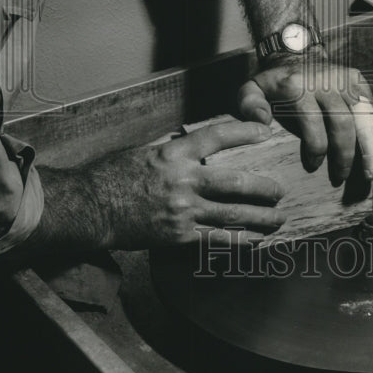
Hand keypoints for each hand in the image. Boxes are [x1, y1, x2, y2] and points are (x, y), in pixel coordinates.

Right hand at [89, 120, 285, 248]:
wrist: (92, 208)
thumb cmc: (114, 176)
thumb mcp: (146, 152)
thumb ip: (176, 154)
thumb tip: (200, 151)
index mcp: (174, 154)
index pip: (216, 136)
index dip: (243, 132)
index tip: (264, 132)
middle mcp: (183, 180)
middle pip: (234, 182)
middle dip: (262, 187)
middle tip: (280, 190)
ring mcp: (182, 210)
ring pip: (232, 214)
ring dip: (260, 217)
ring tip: (279, 218)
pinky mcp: (178, 235)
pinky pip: (216, 238)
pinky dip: (240, 239)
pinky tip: (256, 240)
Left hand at [237, 50, 372, 185]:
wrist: (296, 53)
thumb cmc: (274, 81)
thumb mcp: (252, 88)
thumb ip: (249, 105)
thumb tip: (262, 122)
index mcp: (297, 88)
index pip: (314, 126)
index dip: (316, 151)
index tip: (313, 166)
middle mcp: (324, 82)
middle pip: (343, 125)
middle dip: (343, 155)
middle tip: (339, 175)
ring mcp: (344, 79)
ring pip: (362, 117)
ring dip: (365, 146)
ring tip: (365, 170)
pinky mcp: (357, 78)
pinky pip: (370, 107)